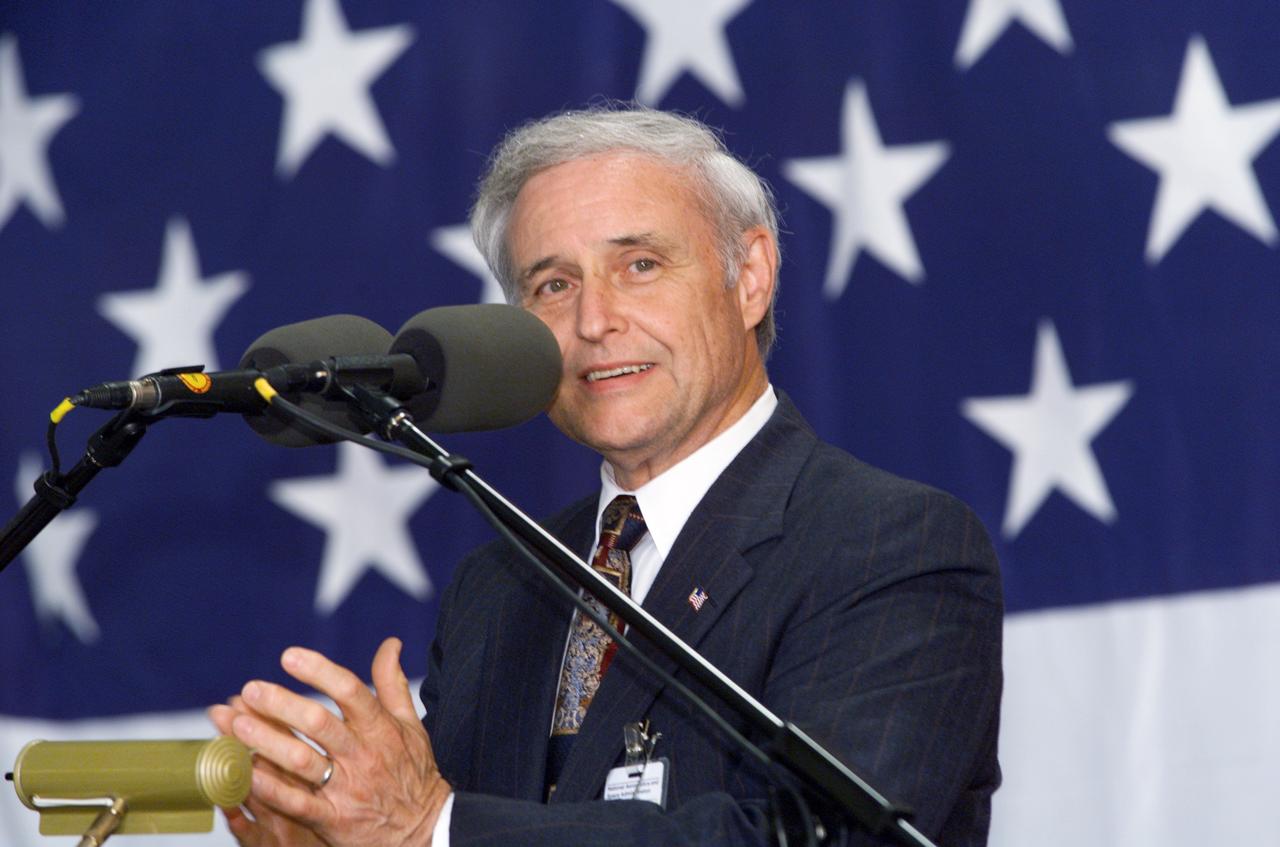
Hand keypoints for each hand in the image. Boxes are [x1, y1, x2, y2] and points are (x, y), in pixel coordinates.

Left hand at [209, 637, 450, 846]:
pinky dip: (269, 788)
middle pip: (319, 723)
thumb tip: (390, 644)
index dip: (319, 671)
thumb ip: (393, 683)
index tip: (289, 657)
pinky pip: (296, 803)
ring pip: (302, 762)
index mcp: (381, 728)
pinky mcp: (333, 820)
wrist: (424, 830)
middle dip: (281, 704)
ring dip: (267, 742)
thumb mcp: (411, 725)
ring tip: (238, 724)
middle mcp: (363, 755)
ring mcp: (347, 789)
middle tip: (251, 689)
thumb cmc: (414, 773)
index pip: (350, 691)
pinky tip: (246, 773)